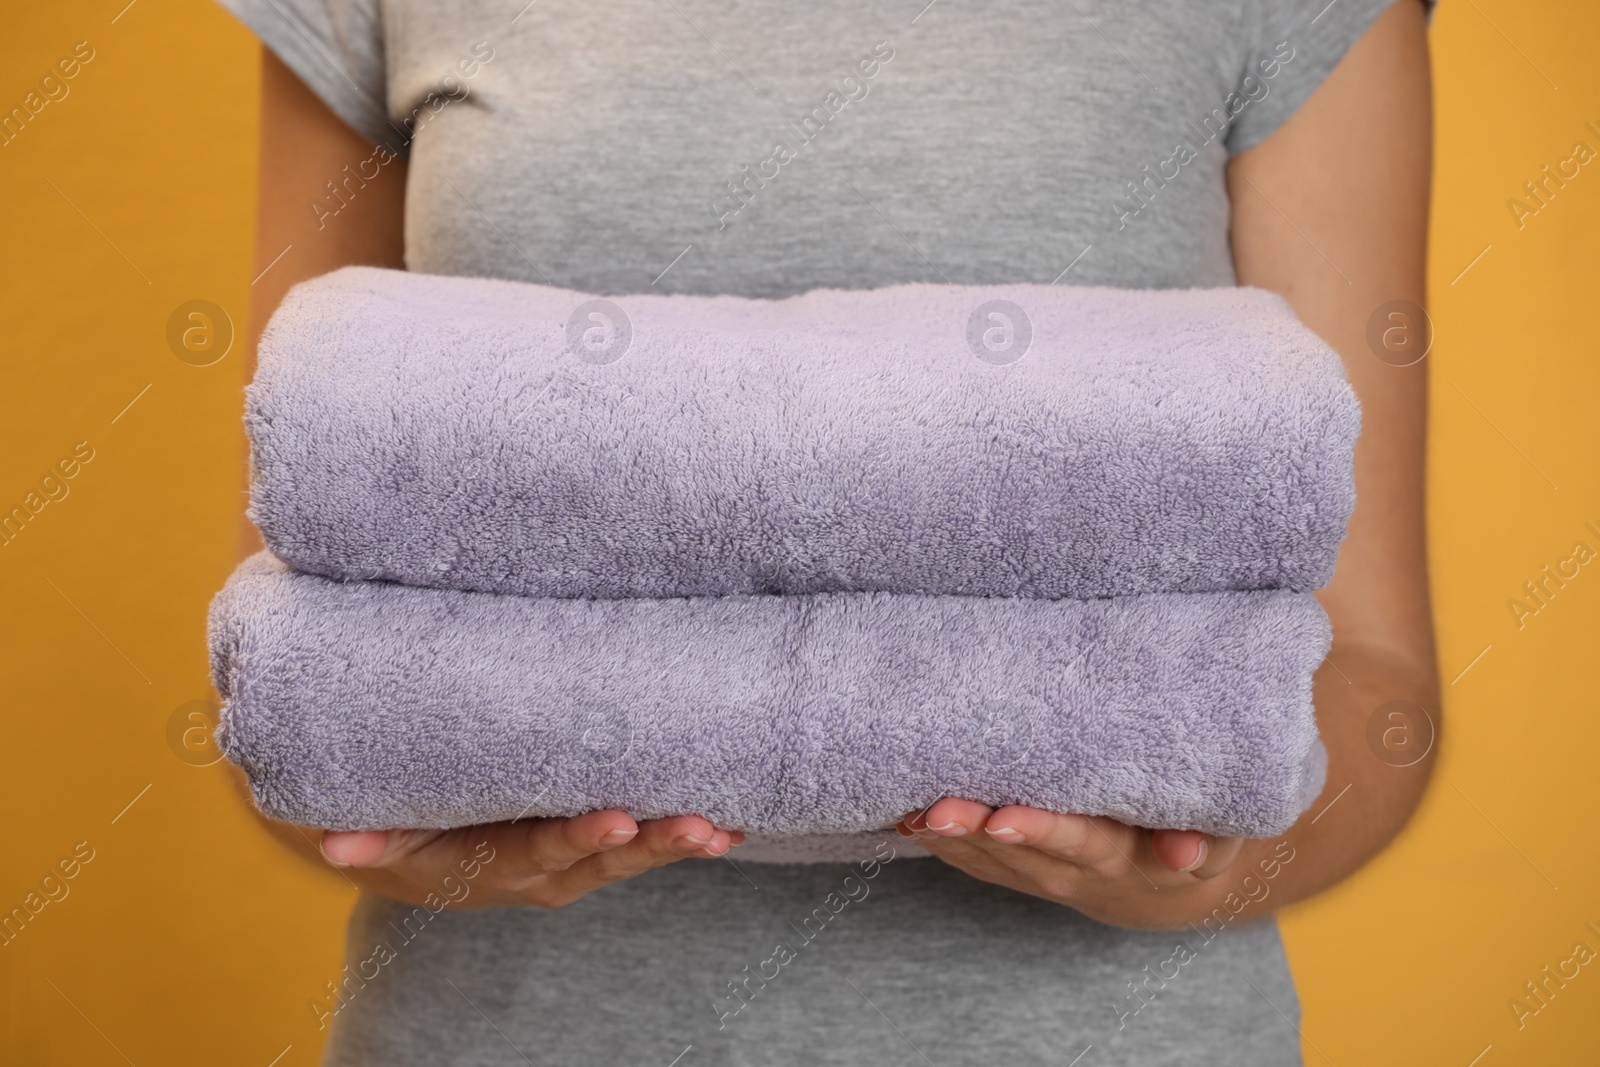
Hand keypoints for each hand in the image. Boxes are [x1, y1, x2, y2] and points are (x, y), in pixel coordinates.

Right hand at [317, 810, 742, 909]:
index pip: (542, 849)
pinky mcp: (591, 850)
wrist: (418, 857)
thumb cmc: (403, 830)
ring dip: (682, 843)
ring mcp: (572, 864)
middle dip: (656, 844)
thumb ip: (366, 837)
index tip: (619, 818)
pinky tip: (737, 823)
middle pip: (606, 860)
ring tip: (729, 829)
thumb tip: (333, 847)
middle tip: (700, 826)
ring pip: (634, 856)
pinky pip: (644, 845)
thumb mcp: (381, 832)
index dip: (580, 836)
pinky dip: (687, 837)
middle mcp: (544, 871)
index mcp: (496, 863)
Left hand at [899, 799, 1245, 928]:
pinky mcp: (1019, 871)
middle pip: (1021, 851)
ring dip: (950, 836)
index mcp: (1124, 853)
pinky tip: (906, 819)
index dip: (1041, 830)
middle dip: (976, 829)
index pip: (1079, 840)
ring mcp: (1042, 874)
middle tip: (939, 810)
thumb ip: (1201, 836)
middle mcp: (1076, 870)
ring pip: (990, 858)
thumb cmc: (1193, 829)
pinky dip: (942, 843)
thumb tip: (1185, 848)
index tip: (1004, 816)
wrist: (1170, 875)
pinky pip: (976, 862)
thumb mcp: (1215, 833)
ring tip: (913, 809)